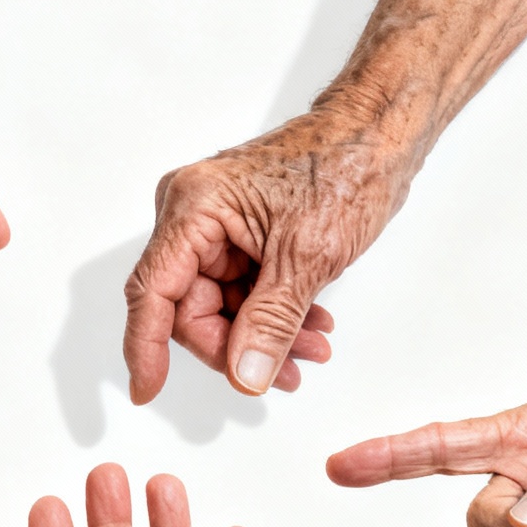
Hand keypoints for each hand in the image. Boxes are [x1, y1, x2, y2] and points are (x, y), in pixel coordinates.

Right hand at [124, 105, 409, 401]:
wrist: (380, 136)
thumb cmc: (346, 167)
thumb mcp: (308, 257)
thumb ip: (271, 323)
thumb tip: (245, 377)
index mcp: (194, 207)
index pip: (153, 291)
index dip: (146, 347)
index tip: (148, 391)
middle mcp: (194, 214)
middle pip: (188, 307)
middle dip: (235, 346)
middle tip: (282, 373)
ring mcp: (216, 225)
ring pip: (220, 306)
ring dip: (264, 336)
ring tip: (310, 350)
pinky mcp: (240, 235)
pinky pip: (242, 290)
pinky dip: (273, 314)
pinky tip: (308, 328)